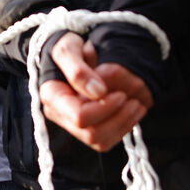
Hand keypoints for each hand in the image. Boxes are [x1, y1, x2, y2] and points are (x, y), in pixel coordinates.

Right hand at [38, 32, 151, 151]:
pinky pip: (106, 140)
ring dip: (123, 124)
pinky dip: (123, 128)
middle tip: (132, 99)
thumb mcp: (69, 49)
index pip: (79, 116)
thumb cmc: (69, 49)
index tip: (120, 93)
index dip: (104, 108)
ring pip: (100, 141)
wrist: (73, 53)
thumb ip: (78, 70)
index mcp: (52, 96)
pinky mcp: (86, 128)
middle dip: (117, 118)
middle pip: (91, 133)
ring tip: (136, 105)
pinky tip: (133, 112)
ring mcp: (72, 124)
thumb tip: (98, 92)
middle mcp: (60, 114)